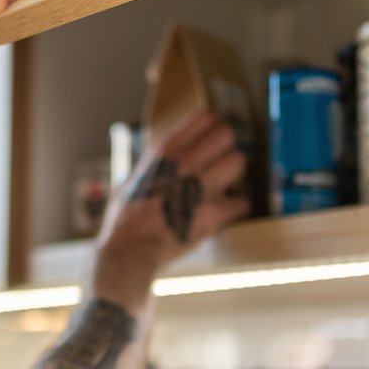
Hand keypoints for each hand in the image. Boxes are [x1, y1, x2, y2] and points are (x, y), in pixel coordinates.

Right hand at [92, 110, 250, 309]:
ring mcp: (201, 186)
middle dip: (227, 147)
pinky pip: (242, 201)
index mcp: (166, 152)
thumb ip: (156, 167)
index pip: (204, 118)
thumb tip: (163, 162)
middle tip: (222, 161)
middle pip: (226, 133)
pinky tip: (227, 210)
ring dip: (235, 174)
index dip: (213, 127)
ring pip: (238, 161)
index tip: (214, 137)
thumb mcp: (135, 180)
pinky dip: (237, 207)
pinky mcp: (214, 213)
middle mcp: (185, 163)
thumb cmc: (126, 219)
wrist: (131, 250)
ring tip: (227, 184)